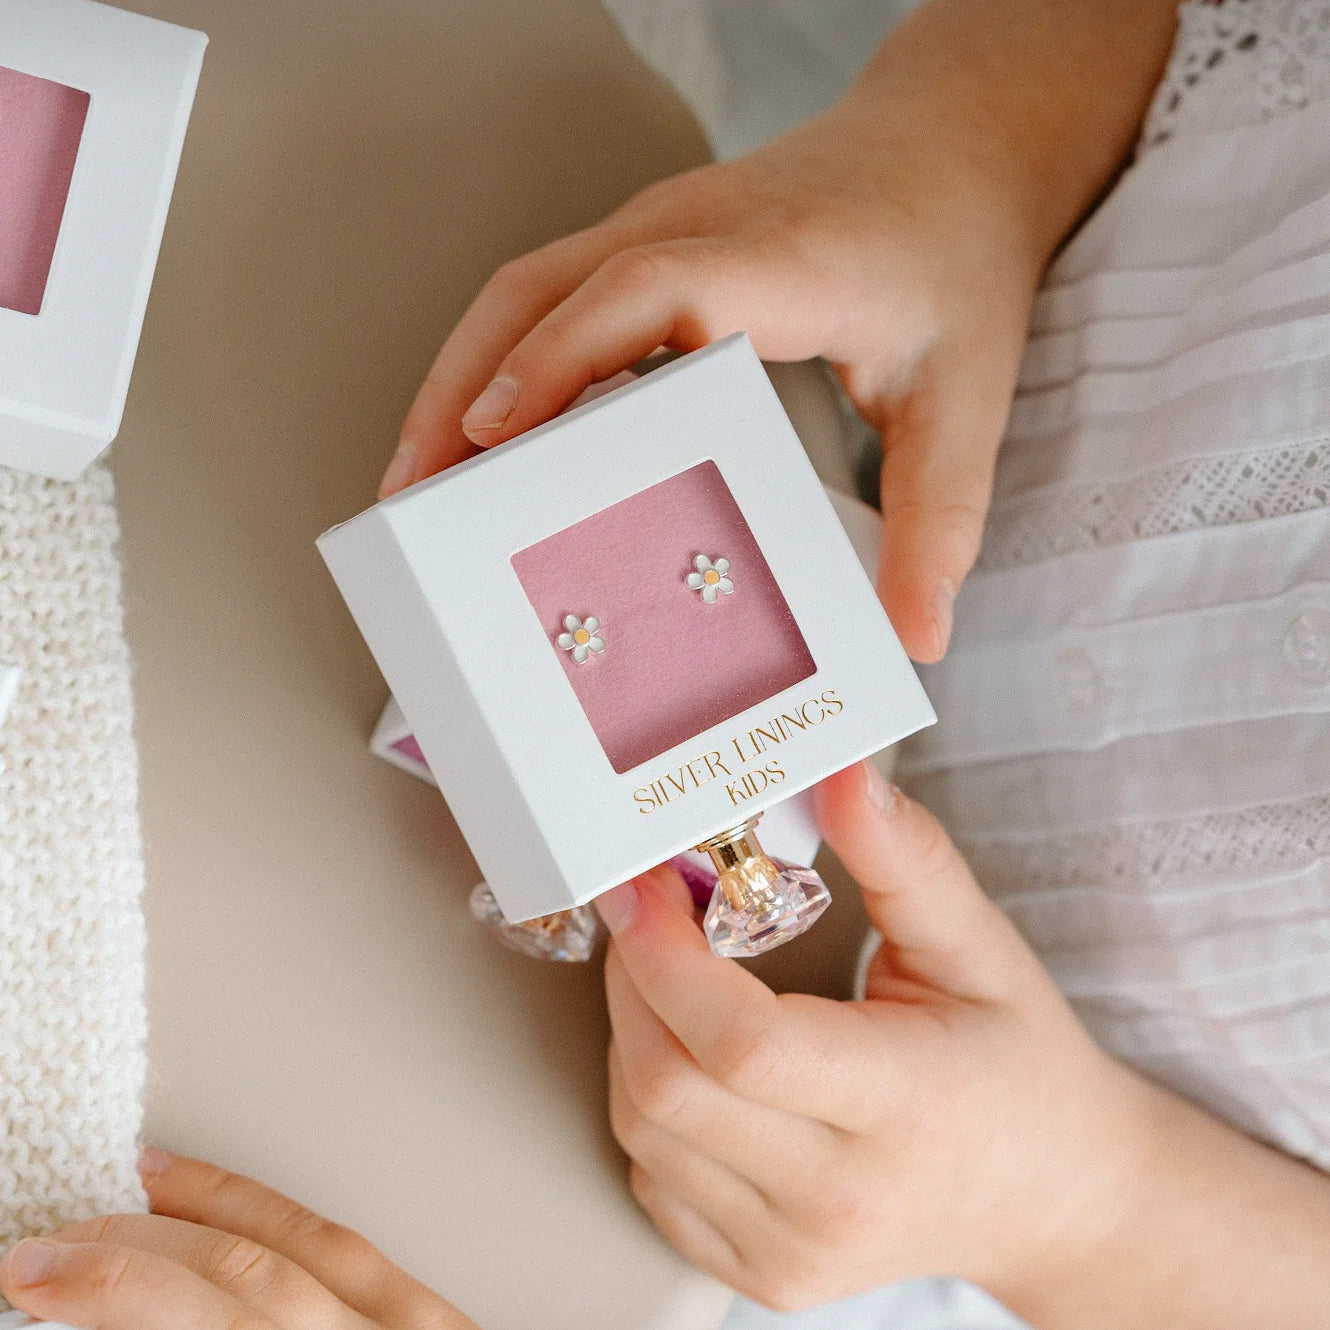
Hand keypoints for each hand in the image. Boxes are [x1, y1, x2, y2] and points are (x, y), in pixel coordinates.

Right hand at [0, 1151, 479, 1329]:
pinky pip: (347, 1247)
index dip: (116, 1295)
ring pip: (300, 1247)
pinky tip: (232, 1208)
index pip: (215, 1326)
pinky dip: (278, 1218)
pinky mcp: (436, 1318)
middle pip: (246, 1283)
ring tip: (130, 1192)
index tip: (38, 1284)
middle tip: (46, 1255)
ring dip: (207, 1211)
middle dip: (134, 1257)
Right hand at [383, 102, 1033, 663]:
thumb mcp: (969, 399)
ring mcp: (662, 227)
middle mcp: (697, 228)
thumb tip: (914, 639)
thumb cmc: (956, 263)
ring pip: (525, 290)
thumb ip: (940, 522)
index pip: (642, 292)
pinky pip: (550, 296)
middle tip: (412, 498)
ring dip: (463, 376)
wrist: (954, 151)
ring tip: (420, 480)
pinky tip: (487, 435)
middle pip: (540, 288)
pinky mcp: (650, 242)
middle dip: (462, 389)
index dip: (559, 358)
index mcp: (776, 261)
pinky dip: (501, 362)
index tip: (494, 436)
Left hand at [595, 762, 1162, 1319]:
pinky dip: (648, 1099)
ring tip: (676, 970)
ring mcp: (795, 1253)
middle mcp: (843, 1198)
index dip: (665, 955)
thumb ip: (906, 857)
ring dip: (633, 1029)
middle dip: (632, 977)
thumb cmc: (1017, 1062)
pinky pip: (651, 1177)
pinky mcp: (763, 1275)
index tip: (643, 883)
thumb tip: (839, 774)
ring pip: (643, 1128)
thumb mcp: (979, 946)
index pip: (743, 1044)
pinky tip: (694, 1053)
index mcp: (908, 1106)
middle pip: (666, 1086)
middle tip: (651, 908)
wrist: (1052, 1199)